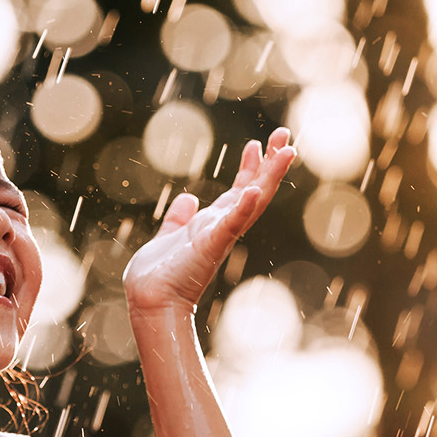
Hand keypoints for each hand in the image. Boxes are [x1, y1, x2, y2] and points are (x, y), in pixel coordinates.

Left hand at [123, 127, 295, 314]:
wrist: (150, 301)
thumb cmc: (159, 276)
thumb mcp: (170, 236)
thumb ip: (179, 218)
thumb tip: (187, 199)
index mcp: (213, 225)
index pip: (238, 190)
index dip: (250, 167)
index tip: (257, 144)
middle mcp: (222, 228)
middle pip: (254, 190)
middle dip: (270, 163)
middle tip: (285, 135)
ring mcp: (220, 236)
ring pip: (252, 201)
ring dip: (270, 176)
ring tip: (286, 151)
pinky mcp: (211, 245)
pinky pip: (231, 224)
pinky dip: (243, 208)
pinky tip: (252, 190)